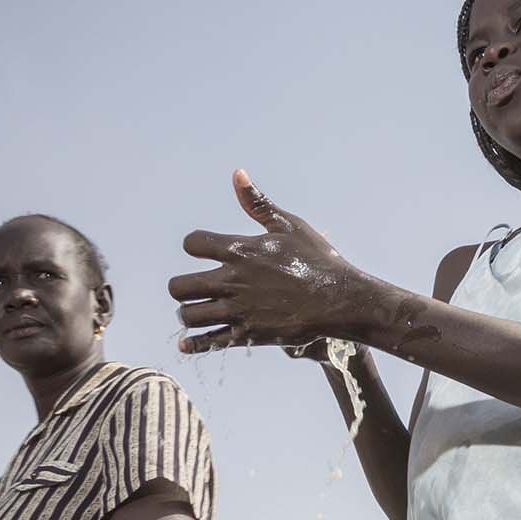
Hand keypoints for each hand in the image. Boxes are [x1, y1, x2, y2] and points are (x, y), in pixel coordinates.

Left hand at [169, 171, 364, 354]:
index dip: (193, 245)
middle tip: (191, 287)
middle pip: (180, 286)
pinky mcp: (249, 334)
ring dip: (187, 313)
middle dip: (181, 286)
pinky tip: (185, 344)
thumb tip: (237, 174)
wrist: (340, 300)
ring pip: (190, 316)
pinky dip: (194, 345)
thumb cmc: (318, 260)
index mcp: (240, 251)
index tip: (201, 250)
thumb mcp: (289, 226)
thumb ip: (258, 203)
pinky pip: (210, 342)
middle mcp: (233, 281)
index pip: (192, 243)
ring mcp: (239, 310)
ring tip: (195, 311)